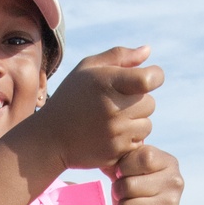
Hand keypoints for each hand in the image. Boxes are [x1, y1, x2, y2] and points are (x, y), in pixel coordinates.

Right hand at [45, 47, 162, 171]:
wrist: (49, 138)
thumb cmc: (70, 98)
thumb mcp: (87, 69)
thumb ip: (119, 57)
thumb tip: (148, 51)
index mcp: (108, 83)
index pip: (150, 78)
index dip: (154, 77)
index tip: (144, 80)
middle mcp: (113, 110)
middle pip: (150, 103)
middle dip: (138, 102)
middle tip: (118, 104)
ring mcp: (115, 134)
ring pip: (146, 125)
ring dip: (136, 122)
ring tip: (113, 120)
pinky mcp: (116, 153)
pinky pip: (138, 144)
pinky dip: (128, 140)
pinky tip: (111, 135)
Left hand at [103, 145, 183, 204]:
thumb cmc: (135, 194)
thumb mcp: (129, 171)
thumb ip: (119, 158)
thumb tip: (103, 152)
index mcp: (169, 163)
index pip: (143, 157)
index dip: (124, 168)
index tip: (124, 175)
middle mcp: (174, 183)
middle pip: (128, 185)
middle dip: (118, 193)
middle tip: (126, 197)